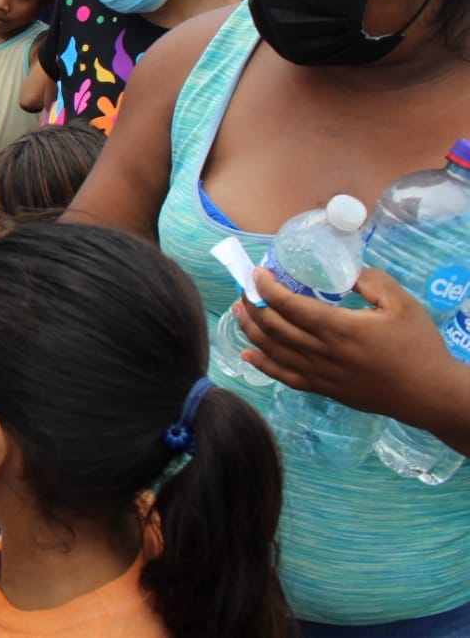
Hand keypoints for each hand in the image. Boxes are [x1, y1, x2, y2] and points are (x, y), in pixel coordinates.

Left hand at [238, 266, 462, 427]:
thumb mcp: (402, 304)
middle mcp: (321, 351)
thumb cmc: (417, 347)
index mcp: (337, 327)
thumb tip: (348, 272)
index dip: (267, 287)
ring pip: (272, 350)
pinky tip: (248, 355)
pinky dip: (262, 365)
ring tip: (239, 312)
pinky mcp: (323, 389)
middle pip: (273, 326)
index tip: (257, 272)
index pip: (288, 304)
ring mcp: (319, 373)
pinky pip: (284, 377)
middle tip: (245, 288)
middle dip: (253, 304)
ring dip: (250, 329)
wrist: (429, 395)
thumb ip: (373, 282)